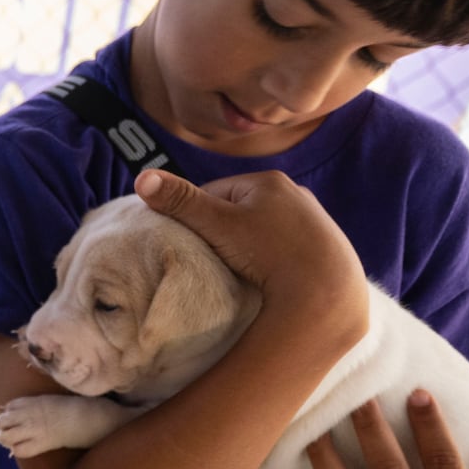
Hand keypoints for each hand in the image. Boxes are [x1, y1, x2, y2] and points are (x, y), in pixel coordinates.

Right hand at [133, 168, 367, 348]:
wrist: (327, 291)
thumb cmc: (269, 254)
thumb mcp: (218, 226)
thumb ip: (181, 202)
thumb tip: (142, 177)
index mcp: (267, 180)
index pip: (214, 194)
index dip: (195, 219)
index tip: (189, 245)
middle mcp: (295, 193)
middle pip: (240, 212)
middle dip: (223, 232)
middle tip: (211, 261)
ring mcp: (313, 220)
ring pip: (263, 230)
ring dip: (248, 247)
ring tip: (238, 271)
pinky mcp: (326, 247)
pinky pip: (285, 247)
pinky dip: (273, 258)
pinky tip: (267, 276)